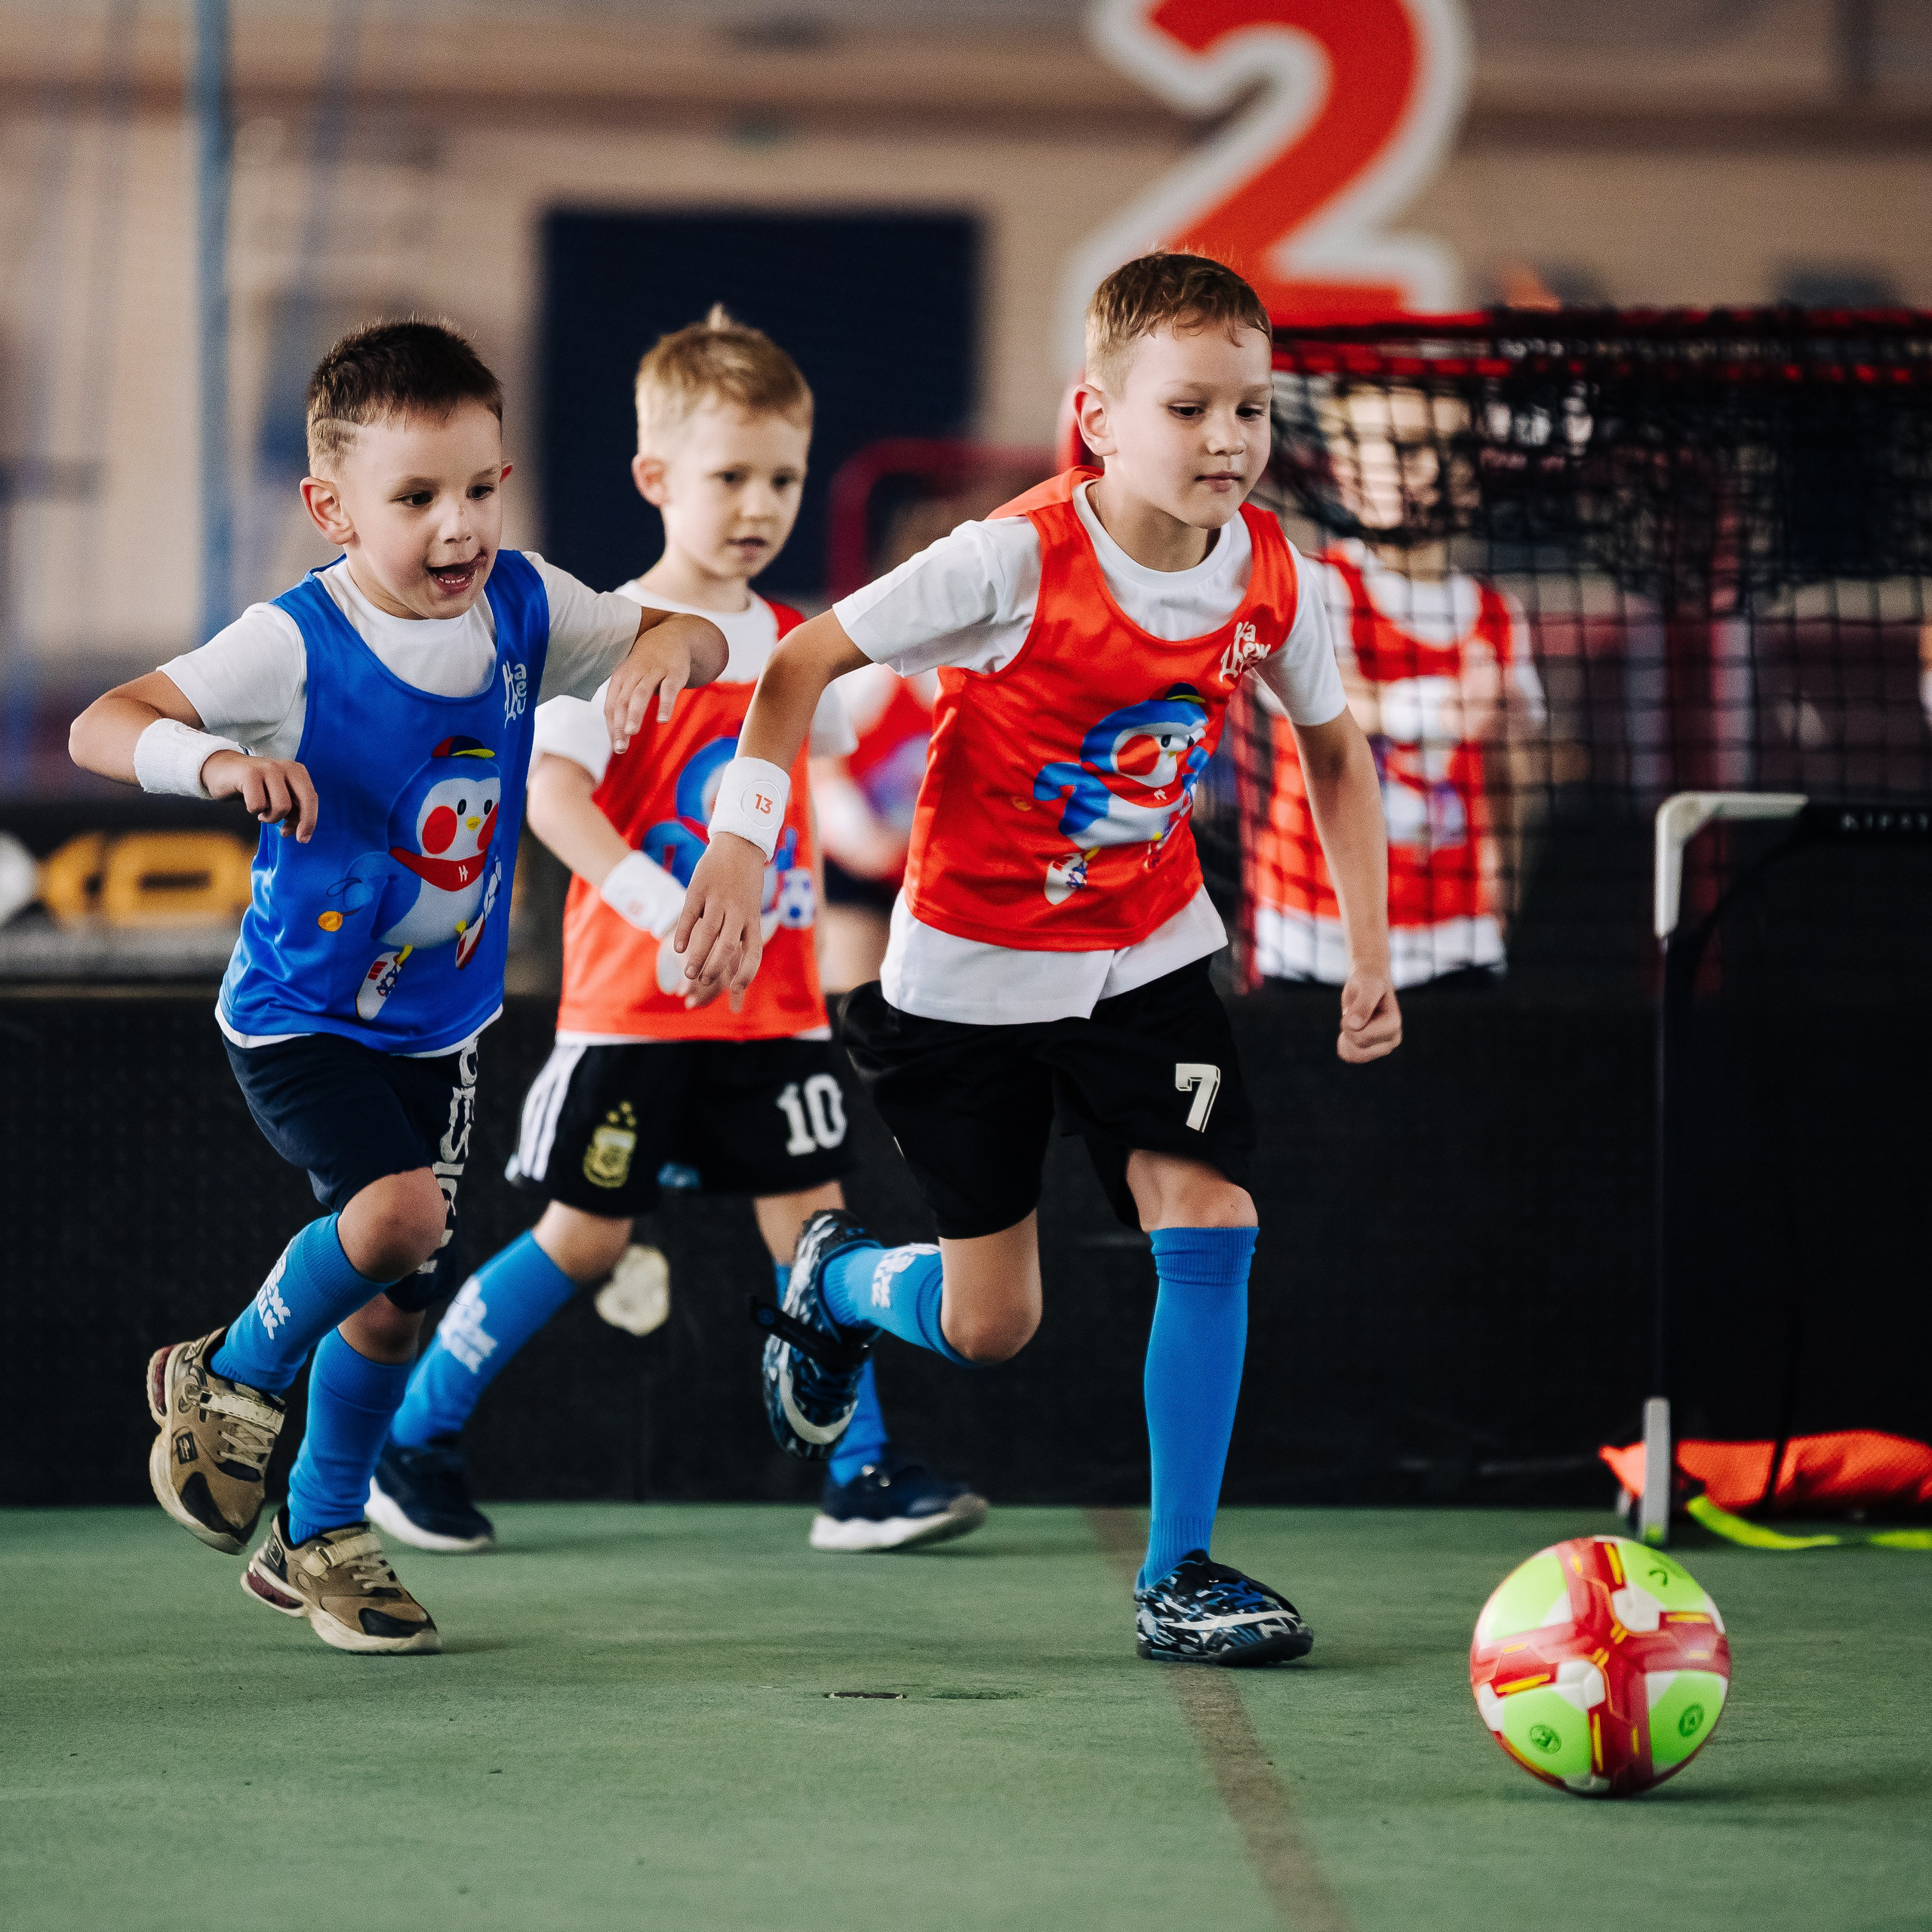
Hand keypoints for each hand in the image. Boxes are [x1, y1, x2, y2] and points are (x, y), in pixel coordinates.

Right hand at [205, 750, 317, 841]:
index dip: (310, 821)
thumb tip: (300, 833)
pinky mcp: (249, 774)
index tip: (303, 839)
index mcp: (297, 771)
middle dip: (302, 822)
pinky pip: (258, 805)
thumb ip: (293, 813)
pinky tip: (249, 803)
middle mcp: (287, 767)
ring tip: (262, 812)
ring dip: (270, 817)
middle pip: (306, 799)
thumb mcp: (278, 799)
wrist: (224, 771)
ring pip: (282, 806)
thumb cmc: (255, 789)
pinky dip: (254, 810)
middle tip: (286, 834)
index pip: (312, 798)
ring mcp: (269, 768)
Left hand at [604, 614, 714, 752]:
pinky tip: (662, 720)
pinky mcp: (673, 672)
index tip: (616, 746)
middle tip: (620, 748)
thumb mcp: (631, 677)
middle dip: (620, 725)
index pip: (611, 705)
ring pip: (640, 694)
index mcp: (621, 678)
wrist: (672, 634)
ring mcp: (654, 672)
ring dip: (634, 713)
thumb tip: (617, 734)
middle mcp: (634, 674)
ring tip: (631, 732)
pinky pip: (668, 689)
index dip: (612, 726)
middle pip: (623, 702)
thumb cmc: (648, 663)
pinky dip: (665, 704)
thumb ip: (625, 702)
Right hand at [673, 833, 767, 999]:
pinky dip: (684, 933)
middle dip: (715, 967)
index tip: (734, 989)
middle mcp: (737, 911)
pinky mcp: (699, 888)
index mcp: (752, 919)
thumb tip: (736, 972)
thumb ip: (741, 937)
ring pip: (709, 933)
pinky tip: (678, 948)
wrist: (739, 845)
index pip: (754, 952)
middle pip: (728, 946)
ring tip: (689, 973)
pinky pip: (690, 915)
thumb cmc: (744, 887)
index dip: (746, 973)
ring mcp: (718, 899)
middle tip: (703, 981)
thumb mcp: (749, 911)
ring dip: (698, 956)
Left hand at [1337, 965, 1400, 1063]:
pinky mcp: (1374, 1051)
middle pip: (1357, 1045)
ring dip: (1346, 1037)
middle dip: (1348, 1028)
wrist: (1369, 981)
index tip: (1356, 1006)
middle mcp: (1393, 1039)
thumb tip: (1353, 1025)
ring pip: (1354, 1054)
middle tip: (1355, 1011)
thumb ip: (1363, 1004)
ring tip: (1354, 1021)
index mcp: (1394, 1025)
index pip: (1361, 1037)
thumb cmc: (1368, 981)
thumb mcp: (1367, 986)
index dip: (1349, 1022)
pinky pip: (1352, 1057)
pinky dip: (1345, 1046)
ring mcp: (1384, 1047)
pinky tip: (1349, 1033)